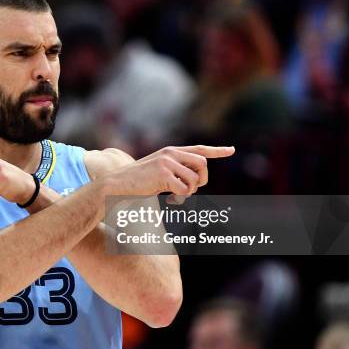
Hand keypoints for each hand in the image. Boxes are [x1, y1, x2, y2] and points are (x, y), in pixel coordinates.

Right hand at [106, 145, 234, 197]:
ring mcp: (167, 162)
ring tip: (174, 196)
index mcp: (171, 151)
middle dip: (201, 180)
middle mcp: (171, 153)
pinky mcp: (163, 174)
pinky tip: (168, 199)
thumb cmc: (138, 182)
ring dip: (189, 191)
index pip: (199, 149)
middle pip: (202, 164)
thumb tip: (195, 181)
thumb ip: (175, 171)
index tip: (231, 150)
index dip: (217, 151)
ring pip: (195, 179)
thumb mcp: (158, 172)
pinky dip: (180, 198)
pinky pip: (184, 189)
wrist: (117, 184)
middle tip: (189, 190)